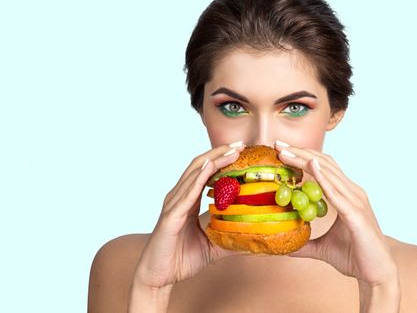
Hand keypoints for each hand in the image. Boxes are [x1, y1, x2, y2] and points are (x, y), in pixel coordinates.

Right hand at [132, 142, 244, 290]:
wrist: (158, 277)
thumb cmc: (181, 259)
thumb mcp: (213, 246)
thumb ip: (230, 237)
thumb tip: (253, 236)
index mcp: (189, 200)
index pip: (206, 172)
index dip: (222, 159)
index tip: (242, 151)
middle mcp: (180, 197)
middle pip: (201, 166)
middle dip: (220, 152)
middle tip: (241, 144)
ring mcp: (174, 204)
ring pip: (194, 174)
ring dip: (213, 160)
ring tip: (231, 151)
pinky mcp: (170, 216)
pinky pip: (186, 194)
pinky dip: (198, 179)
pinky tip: (209, 168)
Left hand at [274, 142, 398, 289]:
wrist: (377, 274)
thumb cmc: (354, 257)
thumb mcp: (322, 247)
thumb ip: (305, 242)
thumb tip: (285, 245)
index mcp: (347, 194)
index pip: (323, 167)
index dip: (303, 156)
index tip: (281, 150)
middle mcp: (353, 192)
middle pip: (324, 163)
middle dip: (300, 152)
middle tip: (278, 144)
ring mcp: (356, 201)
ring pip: (328, 174)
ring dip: (305, 161)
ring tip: (286, 153)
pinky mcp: (356, 215)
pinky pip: (337, 194)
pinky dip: (324, 179)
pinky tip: (311, 168)